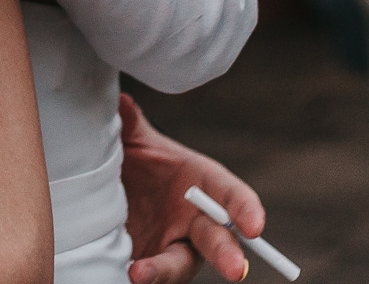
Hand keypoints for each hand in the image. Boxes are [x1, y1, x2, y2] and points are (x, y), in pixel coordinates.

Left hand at [119, 93, 265, 283]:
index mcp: (202, 182)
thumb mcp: (133, 139)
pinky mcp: (153, 260)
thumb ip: (131, 124)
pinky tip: (130, 273)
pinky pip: (154, 272)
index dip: (246, 210)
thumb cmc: (138, 159)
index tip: (255, 225)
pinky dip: (146, 275)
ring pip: (181, 263)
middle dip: (228, 254)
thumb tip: (121, 103)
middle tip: (236, 270)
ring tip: (143, 274)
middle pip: (219, 239)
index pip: (232, 195)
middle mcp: (196, 218)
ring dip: (168, 271)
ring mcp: (176, 243)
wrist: (113, 185)